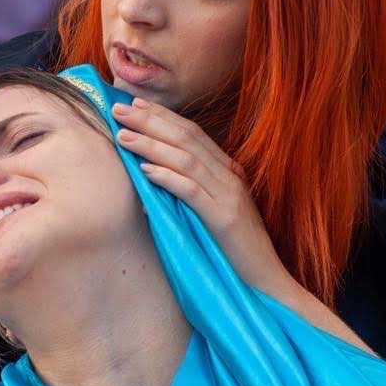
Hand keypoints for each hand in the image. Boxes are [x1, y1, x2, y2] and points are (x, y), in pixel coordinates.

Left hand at [110, 98, 285, 290]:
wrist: (266, 281)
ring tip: (123, 136)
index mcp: (228, 171)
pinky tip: (146, 170)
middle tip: (119, 109)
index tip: (134, 104)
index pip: (192, 133)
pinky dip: (168, 177)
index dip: (162, 116)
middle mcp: (230, 176)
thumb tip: (150, 173)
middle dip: (150, 121)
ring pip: (186, 159)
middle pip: (186, 138)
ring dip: (151, 144)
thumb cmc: (234, 250)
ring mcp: (229, 196)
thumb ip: (192, 190)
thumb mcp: (212, 211)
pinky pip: (192, 192)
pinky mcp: (225, 219)